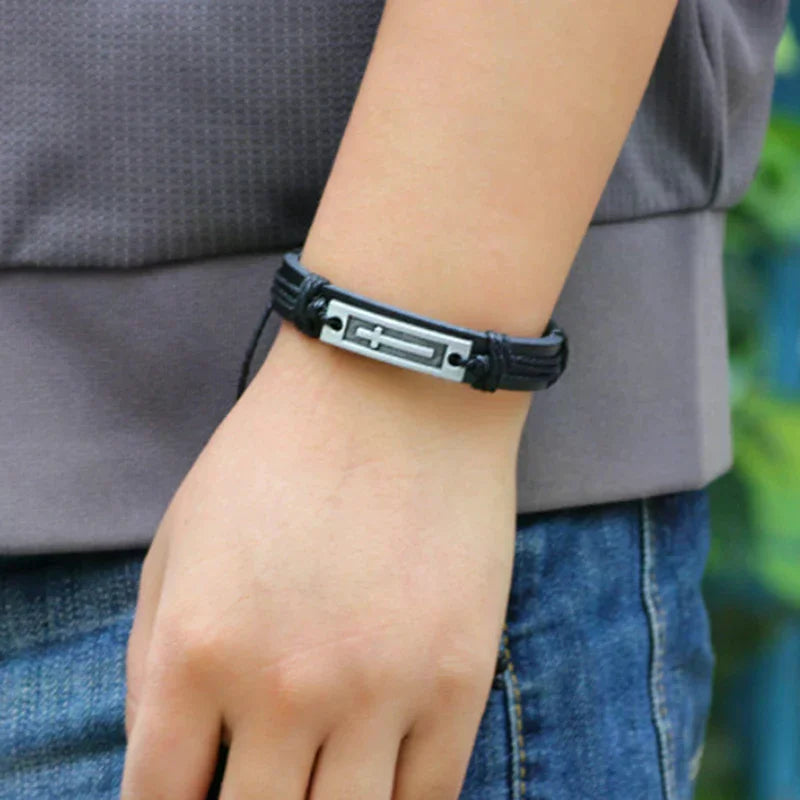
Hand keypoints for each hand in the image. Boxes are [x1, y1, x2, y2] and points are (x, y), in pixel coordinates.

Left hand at [121, 321, 529, 798]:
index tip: (193, 793)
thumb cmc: (280, 457)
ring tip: (318, 773)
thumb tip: (165, 757)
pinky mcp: (458, 679)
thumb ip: (151, 661)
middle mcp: (285, 686)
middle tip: (261, 775)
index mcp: (198, 650)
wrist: (397, 389)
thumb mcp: (179, 540)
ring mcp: (381, 690)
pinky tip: (379, 773)